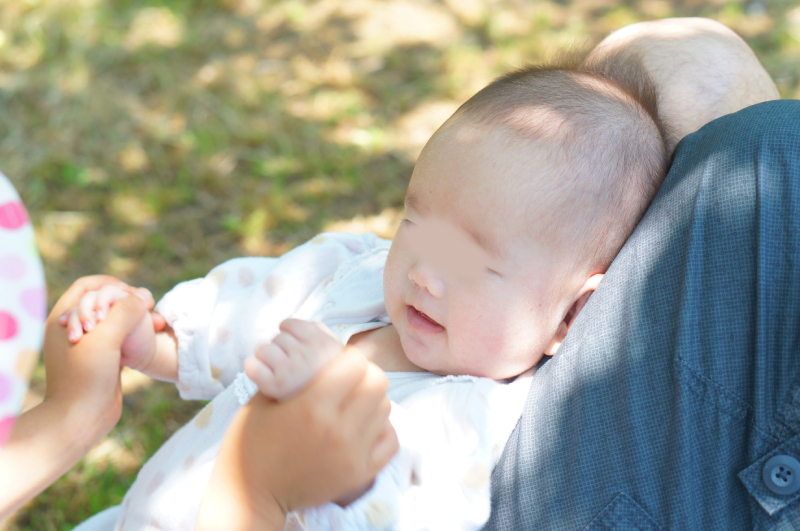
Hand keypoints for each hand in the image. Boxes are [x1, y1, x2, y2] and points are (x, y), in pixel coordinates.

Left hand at [58, 284, 159, 372]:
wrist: (82, 416)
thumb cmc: (87, 374)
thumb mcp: (107, 336)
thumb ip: (125, 311)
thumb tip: (143, 295)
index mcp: (62, 318)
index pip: (87, 286)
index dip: (110, 285)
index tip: (131, 293)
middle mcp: (70, 328)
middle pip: (100, 301)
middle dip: (124, 300)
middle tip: (144, 305)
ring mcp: (85, 344)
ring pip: (111, 318)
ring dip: (132, 316)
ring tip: (153, 319)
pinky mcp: (99, 358)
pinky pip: (117, 335)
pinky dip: (133, 331)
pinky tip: (150, 333)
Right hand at [196, 353, 398, 529]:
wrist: (251, 493)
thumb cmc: (250, 440)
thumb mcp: (264, 396)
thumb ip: (294, 370)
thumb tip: (320, 342)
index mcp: (311, 407)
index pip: (355, 364)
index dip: (347, 356)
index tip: (336, 360)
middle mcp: (338, 430)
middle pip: (377, 383)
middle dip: (364, 373)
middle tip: (348, 378)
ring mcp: (352, 454)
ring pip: (385, 408)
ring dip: (371, 399)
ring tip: (352, 401)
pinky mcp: (359, 474)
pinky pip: (390, 440)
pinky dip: (381, 427)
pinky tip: (363, 425)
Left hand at [244, 318, 343, 399]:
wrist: (323, 417)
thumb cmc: (324, 381)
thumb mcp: (335, 354)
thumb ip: (321, 333)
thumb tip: (303, 323)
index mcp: (325, 345)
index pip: (289, 324)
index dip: (288, 335)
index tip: (294, 348)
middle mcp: (309, 356)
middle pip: (277, 338)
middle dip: (279, 349)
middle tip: (289, 367)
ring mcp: (292, 371)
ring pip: (262, 349)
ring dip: (266, 360)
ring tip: (278, 374)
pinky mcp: (275, 387)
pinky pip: (251, 365)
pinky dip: (253, 369)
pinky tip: (263, 377)